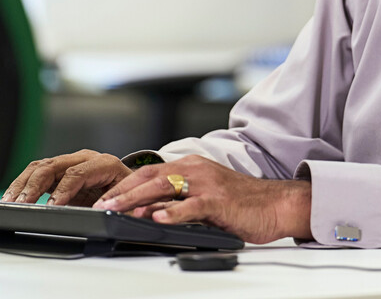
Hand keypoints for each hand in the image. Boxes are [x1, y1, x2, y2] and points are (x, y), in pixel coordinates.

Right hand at [2, 150, 132, 205]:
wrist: (132, 186)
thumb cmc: (131, 194)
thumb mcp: (129, 200)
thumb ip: (117, 205)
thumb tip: (102, 211)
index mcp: (106, 164)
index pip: (79, 173)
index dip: (64, 190)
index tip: (52, 206)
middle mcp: (87, 159)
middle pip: (55, 166)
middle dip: (36, 186)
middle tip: (24, 205)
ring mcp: (73, 162)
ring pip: (43, 166)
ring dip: (24, 184)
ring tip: (12, 203)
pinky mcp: (61, 171)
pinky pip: (38, 172)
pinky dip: (23, 184)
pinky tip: (14, 198)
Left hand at [93, 155, 311, 243]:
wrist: (275, 204)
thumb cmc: (240, 203)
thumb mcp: (203, 197)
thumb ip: (177, 201)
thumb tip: (145, 212)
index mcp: (192, 167)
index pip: (150, 171)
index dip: (124, 185)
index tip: (103, 198)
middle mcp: (197, 170)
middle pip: (152, 176)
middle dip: (123, 191)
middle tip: (100, 204)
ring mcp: (208, 184)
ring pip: (167, 186)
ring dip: (138, 198)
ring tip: (118, 209)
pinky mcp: (220, 201)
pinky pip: (192, 206)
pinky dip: (174, 212)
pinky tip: (159, 218)